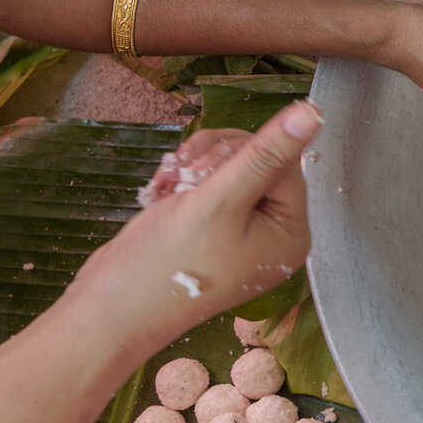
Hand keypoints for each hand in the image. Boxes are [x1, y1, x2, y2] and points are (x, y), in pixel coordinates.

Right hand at [72, 101, 319, 351]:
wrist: (111, 309)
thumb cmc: (166, 262)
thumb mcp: (221, 200)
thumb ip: (266, 154)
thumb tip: (312, 113)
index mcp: (290, 234)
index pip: (284, 163)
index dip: (243, 153)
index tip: (204, 167)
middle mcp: (273, 235)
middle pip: (259, 162)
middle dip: (213, 160)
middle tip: (181, 176)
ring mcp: (242, 235)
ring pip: (229, 169)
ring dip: (192, 169)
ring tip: (167, 187)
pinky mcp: (212, 233)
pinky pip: (208, 188)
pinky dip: (181, 184)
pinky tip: (159, 197)